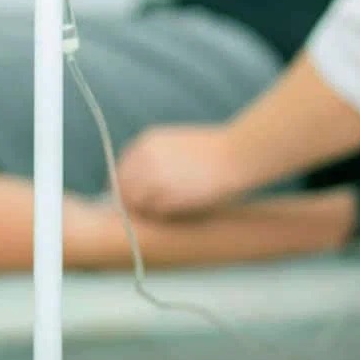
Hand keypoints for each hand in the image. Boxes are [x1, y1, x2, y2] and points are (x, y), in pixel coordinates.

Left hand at [116, 125, 248, 217]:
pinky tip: (178, 213)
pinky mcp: (164, 197)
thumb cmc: (217, 150)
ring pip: (134, 203)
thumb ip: (158, 158)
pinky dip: (161, 217)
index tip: (137, 195)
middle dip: (133, 199)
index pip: (123, 168)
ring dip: (146, 210)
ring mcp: (151, 178)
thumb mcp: (178, 143)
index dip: (130, 183)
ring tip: (167, 212)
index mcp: (146, 141)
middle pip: (123, 187)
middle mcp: (143, 158)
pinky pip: (152, 213)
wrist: (237, 153)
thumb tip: (147, 180)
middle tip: (148, 211)